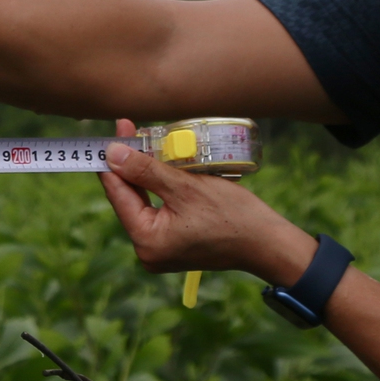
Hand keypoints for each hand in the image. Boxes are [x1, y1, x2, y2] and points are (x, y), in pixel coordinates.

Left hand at [97, 118, 317, 285]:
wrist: (267, 243)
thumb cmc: (232, 215)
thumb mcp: (185, 186)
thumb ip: (145, 170)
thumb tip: (112, 154)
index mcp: (146, 240)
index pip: (118, 194)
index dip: (113, 161)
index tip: (113, 132)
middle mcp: (147, 250)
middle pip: (129, 198)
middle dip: (129, 164)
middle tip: (128, 129)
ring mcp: (160, 250)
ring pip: (143, 202)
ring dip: (144, 173)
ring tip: (141, 141)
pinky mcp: (174, 245)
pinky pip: (158, 210)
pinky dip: (158, 188)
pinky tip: (158, 164)